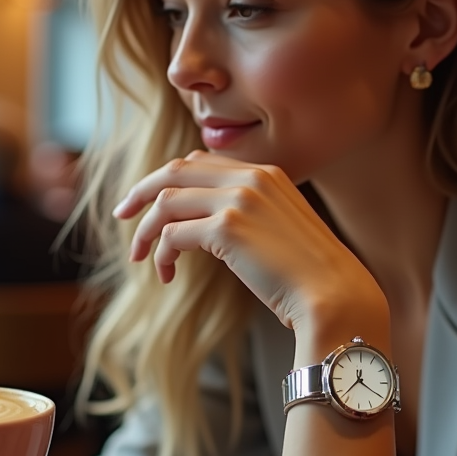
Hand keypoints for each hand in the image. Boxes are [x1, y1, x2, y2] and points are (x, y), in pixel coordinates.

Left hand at [113, 151, 389, 339]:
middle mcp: (251, 177)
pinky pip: (172, 235)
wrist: (334, 294)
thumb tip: (206, 224)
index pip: (201, 161)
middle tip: (122, 215)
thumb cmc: (308, 273)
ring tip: (141, 257)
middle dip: (142, 191)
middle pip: (175, 170)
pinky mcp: (227, 229)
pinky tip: (166, 274)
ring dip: (146, 230)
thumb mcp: (280, 228)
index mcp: (266, 172)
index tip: (149, 200)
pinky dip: (161, 253)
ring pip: (167, 202)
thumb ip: (249, 212)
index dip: (168, 178)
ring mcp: (239, 200)